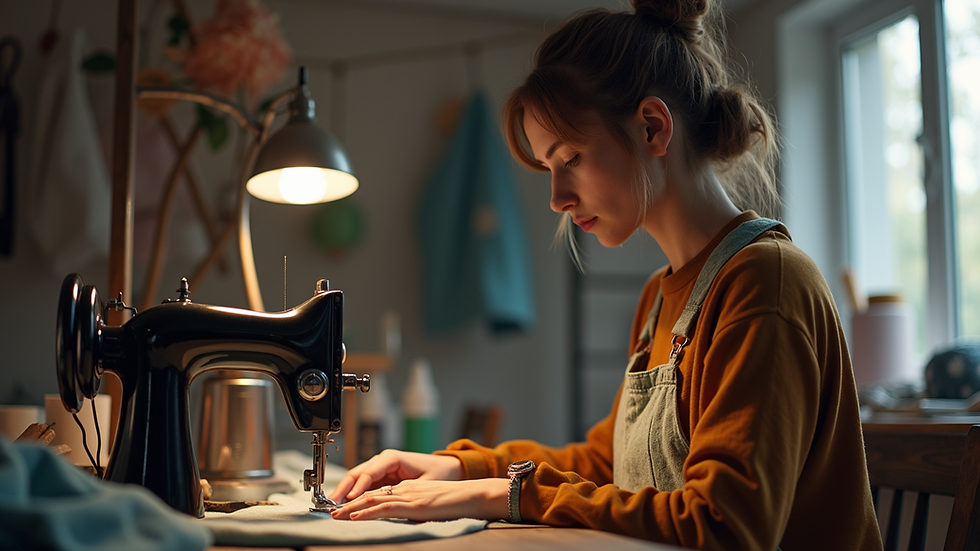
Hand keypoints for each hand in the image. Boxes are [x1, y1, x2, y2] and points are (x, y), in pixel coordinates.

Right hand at [327, 449, 463, 503]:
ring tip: (334, 506)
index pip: (369, 472)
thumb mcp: (423, 484)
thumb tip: (386, 503)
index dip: (358, 486)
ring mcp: (379, 468)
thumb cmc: (438, 473)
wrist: (447, 468)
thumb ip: (404, 491)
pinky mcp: (379, 477)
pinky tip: (345, 505)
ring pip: (355, 479)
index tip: (349, 499)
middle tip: (332, 504)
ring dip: (344, 492)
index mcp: (392, 458)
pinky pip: (362, 485)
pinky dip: (352, 494)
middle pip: (356, 473)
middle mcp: (382, 460)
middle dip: (343, 489)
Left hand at [329, 478, 510, 521]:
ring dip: (351, 508)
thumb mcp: (432, 504)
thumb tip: (404, 516)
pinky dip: (367, 512)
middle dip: (349, 503)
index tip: (345, 509)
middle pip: (370, 494)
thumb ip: (416, 508)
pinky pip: (385, 507)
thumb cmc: (458, 501)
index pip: (378, 493)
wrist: (473, 494)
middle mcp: (405, 489)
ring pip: (373, 499)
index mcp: (409, 489)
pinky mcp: (413, 504)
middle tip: (331, 511)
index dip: (359, 500)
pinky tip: (356, 516)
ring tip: (336, 515)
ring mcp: (408, 495)